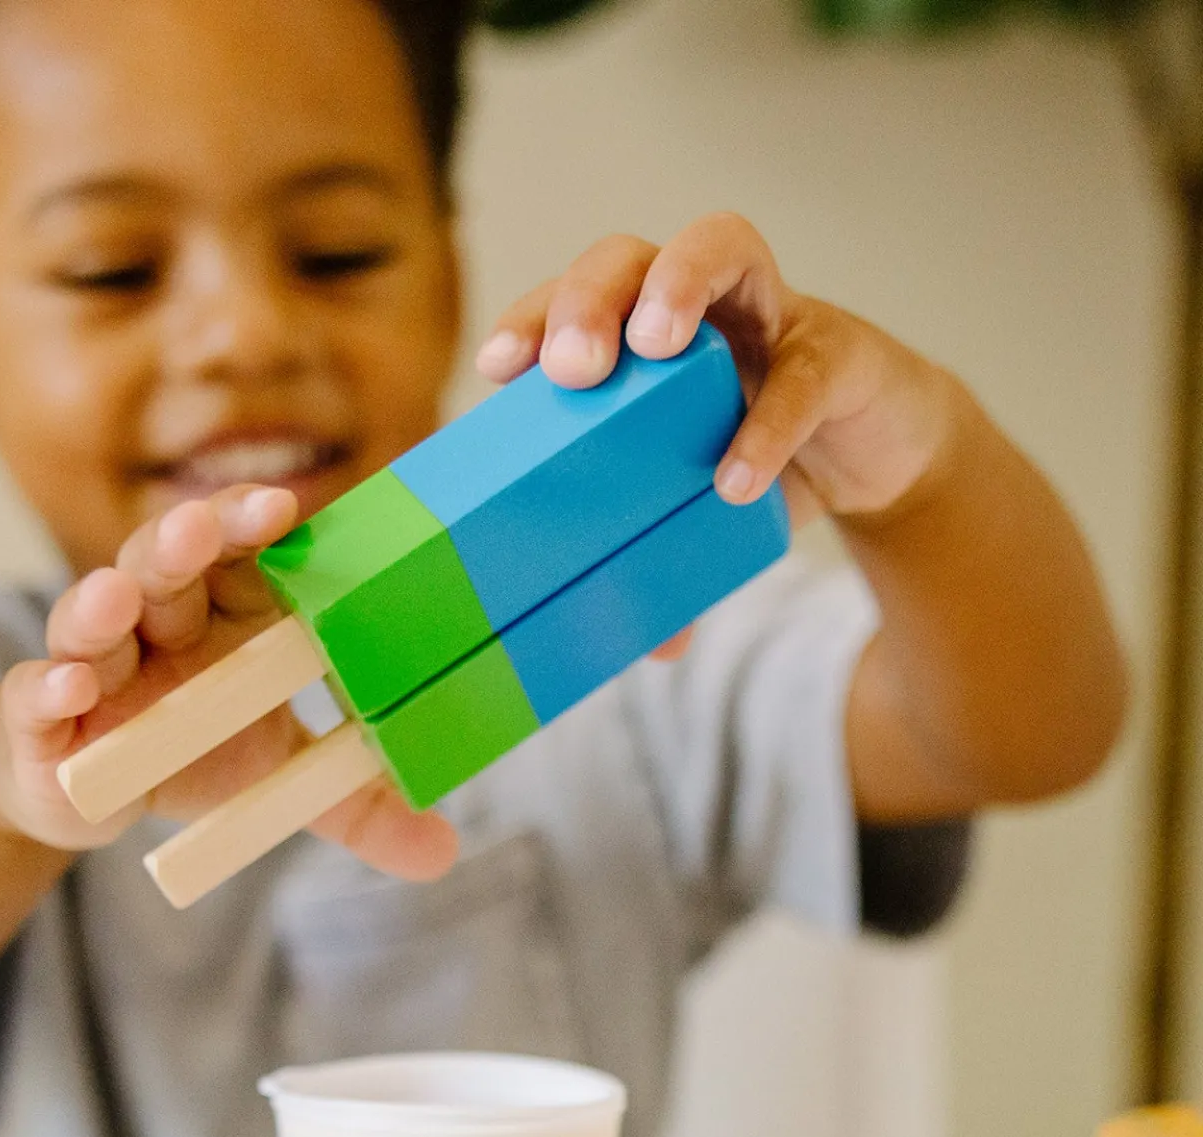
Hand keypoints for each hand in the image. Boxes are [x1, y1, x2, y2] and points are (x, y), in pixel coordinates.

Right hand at [0, 486, 458, 880]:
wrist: (80, 789)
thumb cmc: (187, 749)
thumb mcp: (277, 774)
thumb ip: (355, 806)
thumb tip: (443, 853)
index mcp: (218, 614)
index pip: (236, 552)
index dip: (252, 528)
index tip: (286, 512)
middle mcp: (153, 625)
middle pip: (162, 566)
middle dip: (179, 543)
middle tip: (202, 528)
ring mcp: (93, 667)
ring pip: (91, 619)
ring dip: (99, 604)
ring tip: (114, 598)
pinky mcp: (41, 722)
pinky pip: (38, 695)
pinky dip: (49, 689)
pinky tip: (68, 687)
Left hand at [474, 212, 959, 530]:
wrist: (880, 455)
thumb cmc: (764, 463)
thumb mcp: (703, 512)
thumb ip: (675, 566)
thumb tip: (656, 649)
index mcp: (640, 337)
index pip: (569, 299)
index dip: (531, 318)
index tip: (497, 368)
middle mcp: (698, 304)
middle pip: (626, 255)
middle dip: (588, 300)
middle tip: (572, 368)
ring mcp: (772, 312)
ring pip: (719, 246)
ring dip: (676, 286)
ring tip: (652, 345)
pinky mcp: (840, 350)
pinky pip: (804, 371)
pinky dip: (770, 423)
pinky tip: (736, 478)